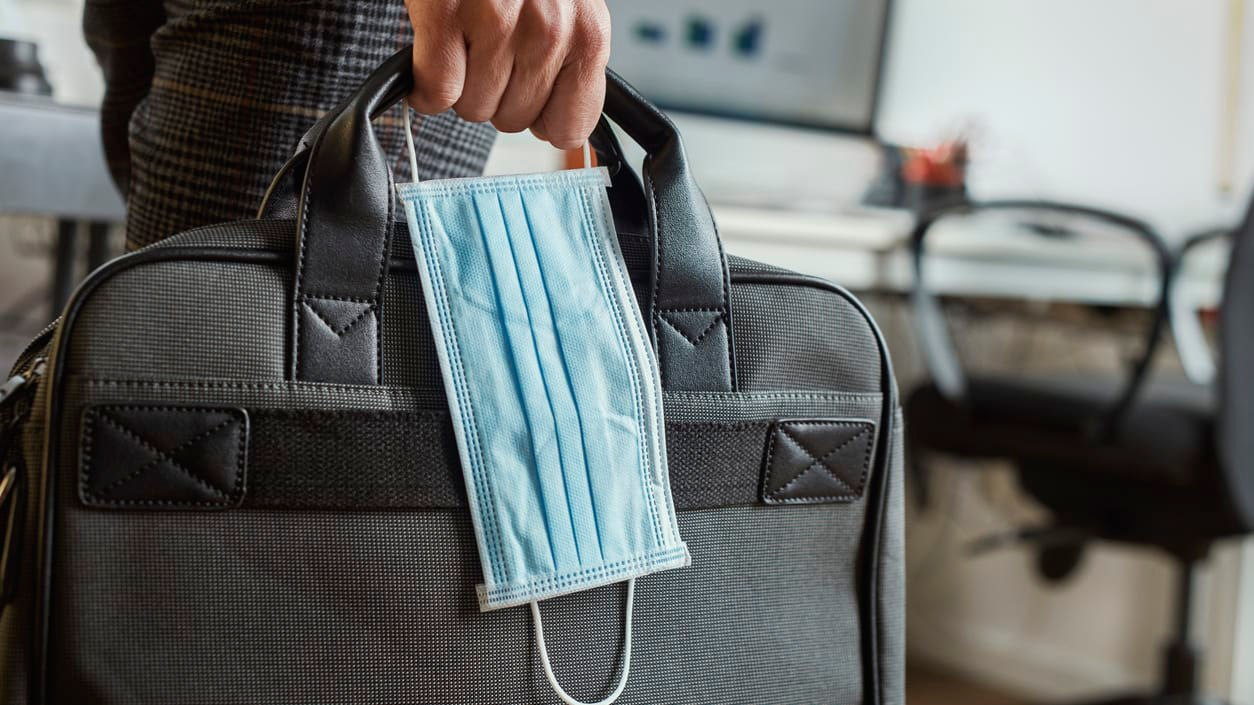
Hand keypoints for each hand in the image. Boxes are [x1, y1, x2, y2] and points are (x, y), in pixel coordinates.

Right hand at [404, 0, 610, 149]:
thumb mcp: (567, 8)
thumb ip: (571, 65)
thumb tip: (564, 132)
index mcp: (587, 33)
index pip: (571, 126)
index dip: (542, 117)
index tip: (529, 96)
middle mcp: (548, 31)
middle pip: (514, 120)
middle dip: (497, 92)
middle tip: (489, 49)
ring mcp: (497, 23)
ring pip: (474, 108)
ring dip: (462, 83)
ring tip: (466, 38)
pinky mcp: (446, 14)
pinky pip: (437, 91)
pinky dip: (426, 83)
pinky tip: (436, 50)